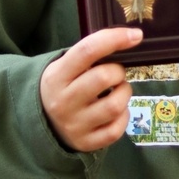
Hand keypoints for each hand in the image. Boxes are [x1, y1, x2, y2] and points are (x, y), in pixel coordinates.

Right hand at [40, 27, 141, 152]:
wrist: (43, 123)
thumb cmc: (63, 86)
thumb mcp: (65, 67)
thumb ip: (90, 55)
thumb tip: (129, 38)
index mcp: (57, 76)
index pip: (87, 50)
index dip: (114, 39)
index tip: (136, 35)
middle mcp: (63, 101)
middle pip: (104, 77)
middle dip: (118, 72)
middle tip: (116, 74)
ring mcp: (75, 125)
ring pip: (114, 105)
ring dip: (124, 93)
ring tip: (118, 91)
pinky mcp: (86, 143)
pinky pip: (116, 130)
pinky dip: (123, 117)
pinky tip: (117, 111)